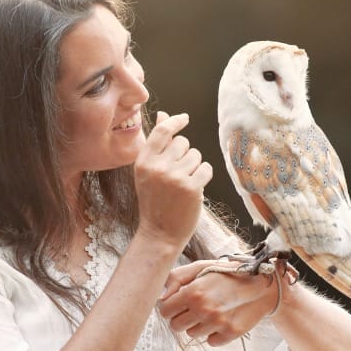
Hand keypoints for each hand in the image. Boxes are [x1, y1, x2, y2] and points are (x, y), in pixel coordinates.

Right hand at [133, 111, 210, 250]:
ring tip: (183, 184)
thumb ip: (157, 144)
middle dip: (184, 154)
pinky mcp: (191, 188)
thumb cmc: (155, 201)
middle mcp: (158, 167)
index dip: (175, 122)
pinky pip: (206, 169)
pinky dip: (203, 177)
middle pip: (183, 142)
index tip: (184, 118)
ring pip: (196, 155)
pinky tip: (193, 189)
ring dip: (194, 167)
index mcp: (143, 162)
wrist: (159, 234)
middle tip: (176, 175)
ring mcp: (175, 177)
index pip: (162, 131)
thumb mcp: (148, 171)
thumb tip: (164, 115)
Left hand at [159, 259, 278, 345]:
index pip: (165, 310)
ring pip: (192, 334)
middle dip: (182, 318)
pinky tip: (222, 319)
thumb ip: (176, 278)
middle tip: (194, 308)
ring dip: (198, 325)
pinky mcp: (230, 333)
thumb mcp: (201, 267)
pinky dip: (214, 333)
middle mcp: (204, 309)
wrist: (262, 286)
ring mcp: (217, 323)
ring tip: (211, 311)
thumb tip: (162, 296)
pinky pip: (210, 341)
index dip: (169, 307)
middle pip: (176, 326)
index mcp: (193, 291)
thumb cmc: (228, 274)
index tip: (177, 304)